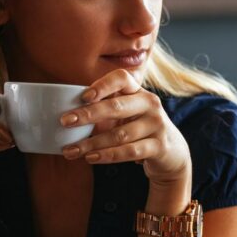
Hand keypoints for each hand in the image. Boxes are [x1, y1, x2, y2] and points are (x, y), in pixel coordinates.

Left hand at [60, 69, 190, 184]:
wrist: (171, 152)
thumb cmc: (139, 129)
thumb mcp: (127, 114)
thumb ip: (104, 110)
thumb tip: (68, 114)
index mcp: (138, 91)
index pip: (122, 78)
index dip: (102, 85)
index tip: (82, 97)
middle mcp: (150, 104)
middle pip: (117, 106)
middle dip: (88, 114)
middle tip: (65, 121)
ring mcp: (156, 124)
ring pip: (120, 134)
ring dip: (92, 143)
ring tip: (71, 150)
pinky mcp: (159, 146)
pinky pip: (130, 151)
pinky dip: (108, 155)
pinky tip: (91, 158)